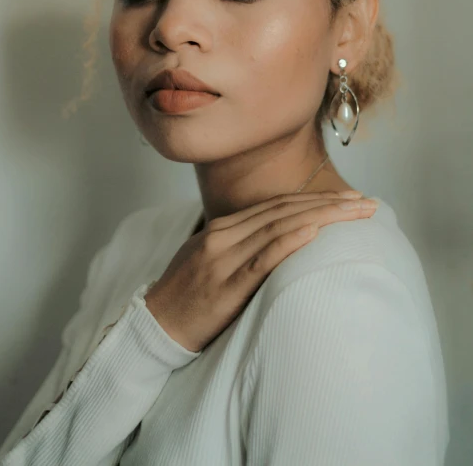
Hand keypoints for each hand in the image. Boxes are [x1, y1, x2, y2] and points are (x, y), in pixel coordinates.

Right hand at [144, 190, 377, 351]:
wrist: (154, 324)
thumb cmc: (186, 295)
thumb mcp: (210, 259)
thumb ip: (241, 245)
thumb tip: (279, 239)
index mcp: (224, 228)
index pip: (277, 205)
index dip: (315, 198)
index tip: (348, 196)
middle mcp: (225, 235)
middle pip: (284, 210)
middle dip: (329, 202)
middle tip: (366, 201)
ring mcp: (223, 257)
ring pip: (279, 227)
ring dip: (322, 216)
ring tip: (355, 212)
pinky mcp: (225, 285)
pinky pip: (262, 259)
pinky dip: (289, 241)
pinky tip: (314, 232)